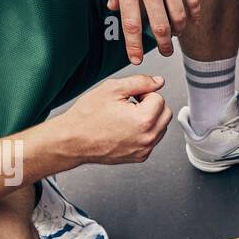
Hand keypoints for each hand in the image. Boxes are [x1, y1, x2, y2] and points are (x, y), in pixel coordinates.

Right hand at [55, 74, 172, 164]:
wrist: (73, 140)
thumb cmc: (87, 117)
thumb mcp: (113, 89)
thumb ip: (140, 82)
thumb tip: (158, 82)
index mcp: (144, 120)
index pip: (159, 98)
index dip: (144, 93)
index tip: (130, 97)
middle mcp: (147, 138)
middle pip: (165, 113)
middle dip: (151, 105)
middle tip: (131, 105)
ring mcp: (144, 150)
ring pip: (161, 127)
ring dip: (149, 119)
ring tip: (127, 117)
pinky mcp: (140, 157)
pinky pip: (151, 140)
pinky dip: (144, 132)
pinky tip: (126, 129)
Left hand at [99, 0, 199, 62]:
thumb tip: (114, 5)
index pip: (131, 25)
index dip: (134, 47)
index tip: (137, 58)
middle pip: (160, 27)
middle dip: (163, 45)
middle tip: (165, 52)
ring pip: (180, 17)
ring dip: (179, 31)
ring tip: (177, 35)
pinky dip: (194, 13)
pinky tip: (192, 19)